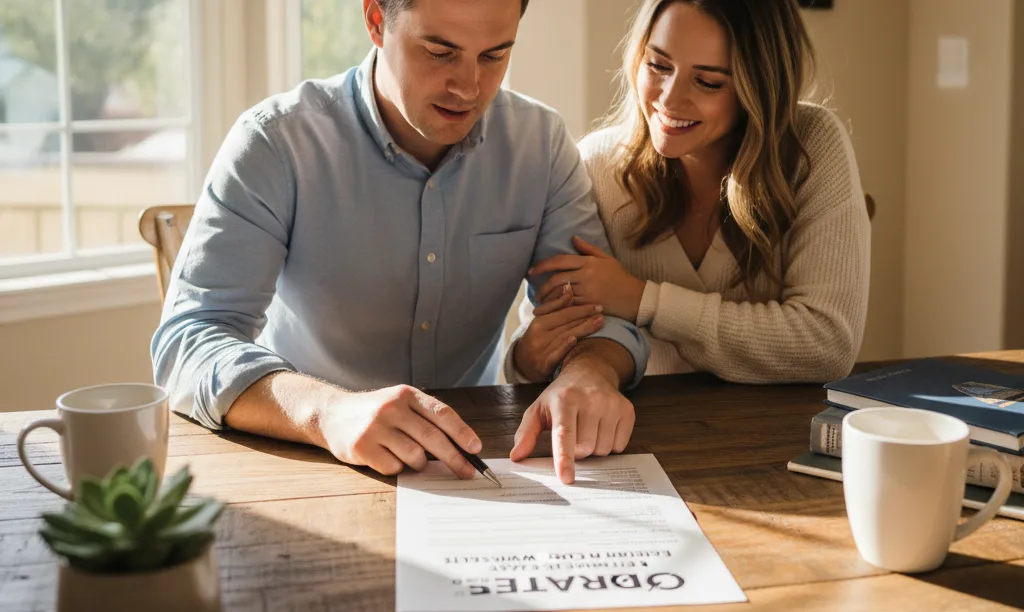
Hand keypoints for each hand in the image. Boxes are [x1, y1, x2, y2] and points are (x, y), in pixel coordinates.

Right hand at [315, 384, 481, 478]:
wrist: (332, 414)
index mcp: (406, 395)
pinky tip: (387, 457)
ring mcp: (375, 427)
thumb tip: (462, 447)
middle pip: (433, 438)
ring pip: (415, 456)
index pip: (442, 414)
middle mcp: (391, 408)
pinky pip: (394, 467)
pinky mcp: (362, 446)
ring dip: (420, 464)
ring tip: (411, 457)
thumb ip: (426, 419)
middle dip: (455, 459)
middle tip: (467, 473)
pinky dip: (397, 468)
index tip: (476, 449)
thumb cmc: (376, 413)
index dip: (462, 433)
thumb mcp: (401, 404)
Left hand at [509, 358, 634, 483]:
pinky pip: (619, 446)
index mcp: (564, 399)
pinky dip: (609, 444)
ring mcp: (611, 403)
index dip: (564, 458)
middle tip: (573, 433)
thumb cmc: (561, 396)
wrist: (590, 373)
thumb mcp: (538, 409)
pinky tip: (602, 427)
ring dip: (593, 448)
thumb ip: (526, 434)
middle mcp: (590, 399)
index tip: (566, 478)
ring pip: (602, 450)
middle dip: (577, 450)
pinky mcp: (627, 410)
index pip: (564, 434)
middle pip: (584, 448)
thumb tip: (516, 456)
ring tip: (587, 428)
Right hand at [513, 284, 606, 381]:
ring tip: (599, 323)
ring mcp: (541, 350)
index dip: (581, 308)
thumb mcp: (542, 322)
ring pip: (564, 336)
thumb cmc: (537, 339)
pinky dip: (565, 346)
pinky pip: (555, 354)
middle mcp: (538, 335)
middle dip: (586, 317)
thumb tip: (569, 288)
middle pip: (566, 323)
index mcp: (538, 322)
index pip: (563, 312)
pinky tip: (575, 339)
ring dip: (583, 329)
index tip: (597, 305)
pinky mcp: (543, 365)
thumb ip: (556, 306)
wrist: (522, 365)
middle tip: (602, 312)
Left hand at [530, 236, 645, 322]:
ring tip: (543, 304)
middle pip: (556, 279)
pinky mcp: (589, 305)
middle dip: (543, 287)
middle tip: (537, 294)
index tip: (532, 270)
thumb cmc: (621, 278)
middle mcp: (586, 275)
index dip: (543, 265)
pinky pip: (569, 306)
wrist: (636, 298)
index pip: (559, 261)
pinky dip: (559, 309)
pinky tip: (554, 311)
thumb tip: (573, 238)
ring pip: (560, 294)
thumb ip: (588, 249)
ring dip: (548, 300)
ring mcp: (587, 291)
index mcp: (588, 262)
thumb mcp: (607, 259)